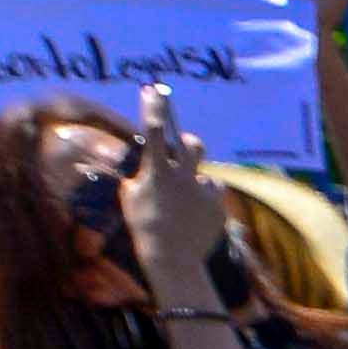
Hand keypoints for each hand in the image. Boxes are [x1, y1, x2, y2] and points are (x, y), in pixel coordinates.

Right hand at [115, 82, 231, 309]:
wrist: (171, 258)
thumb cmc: (143, 227)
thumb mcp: (130, 199)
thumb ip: (139, 178)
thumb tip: (144, 169)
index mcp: (158, 172)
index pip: (154, 131)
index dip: (153, 108)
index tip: (153, 90)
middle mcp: (183, 176)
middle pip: (192, 144)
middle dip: (188, 142)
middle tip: (183, 149)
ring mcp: (202, 191)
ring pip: (204, 173)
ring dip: (195, 181)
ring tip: (185, 201)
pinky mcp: (218, 206)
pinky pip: (213, 194)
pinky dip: (205, 202)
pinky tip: (196, 218)